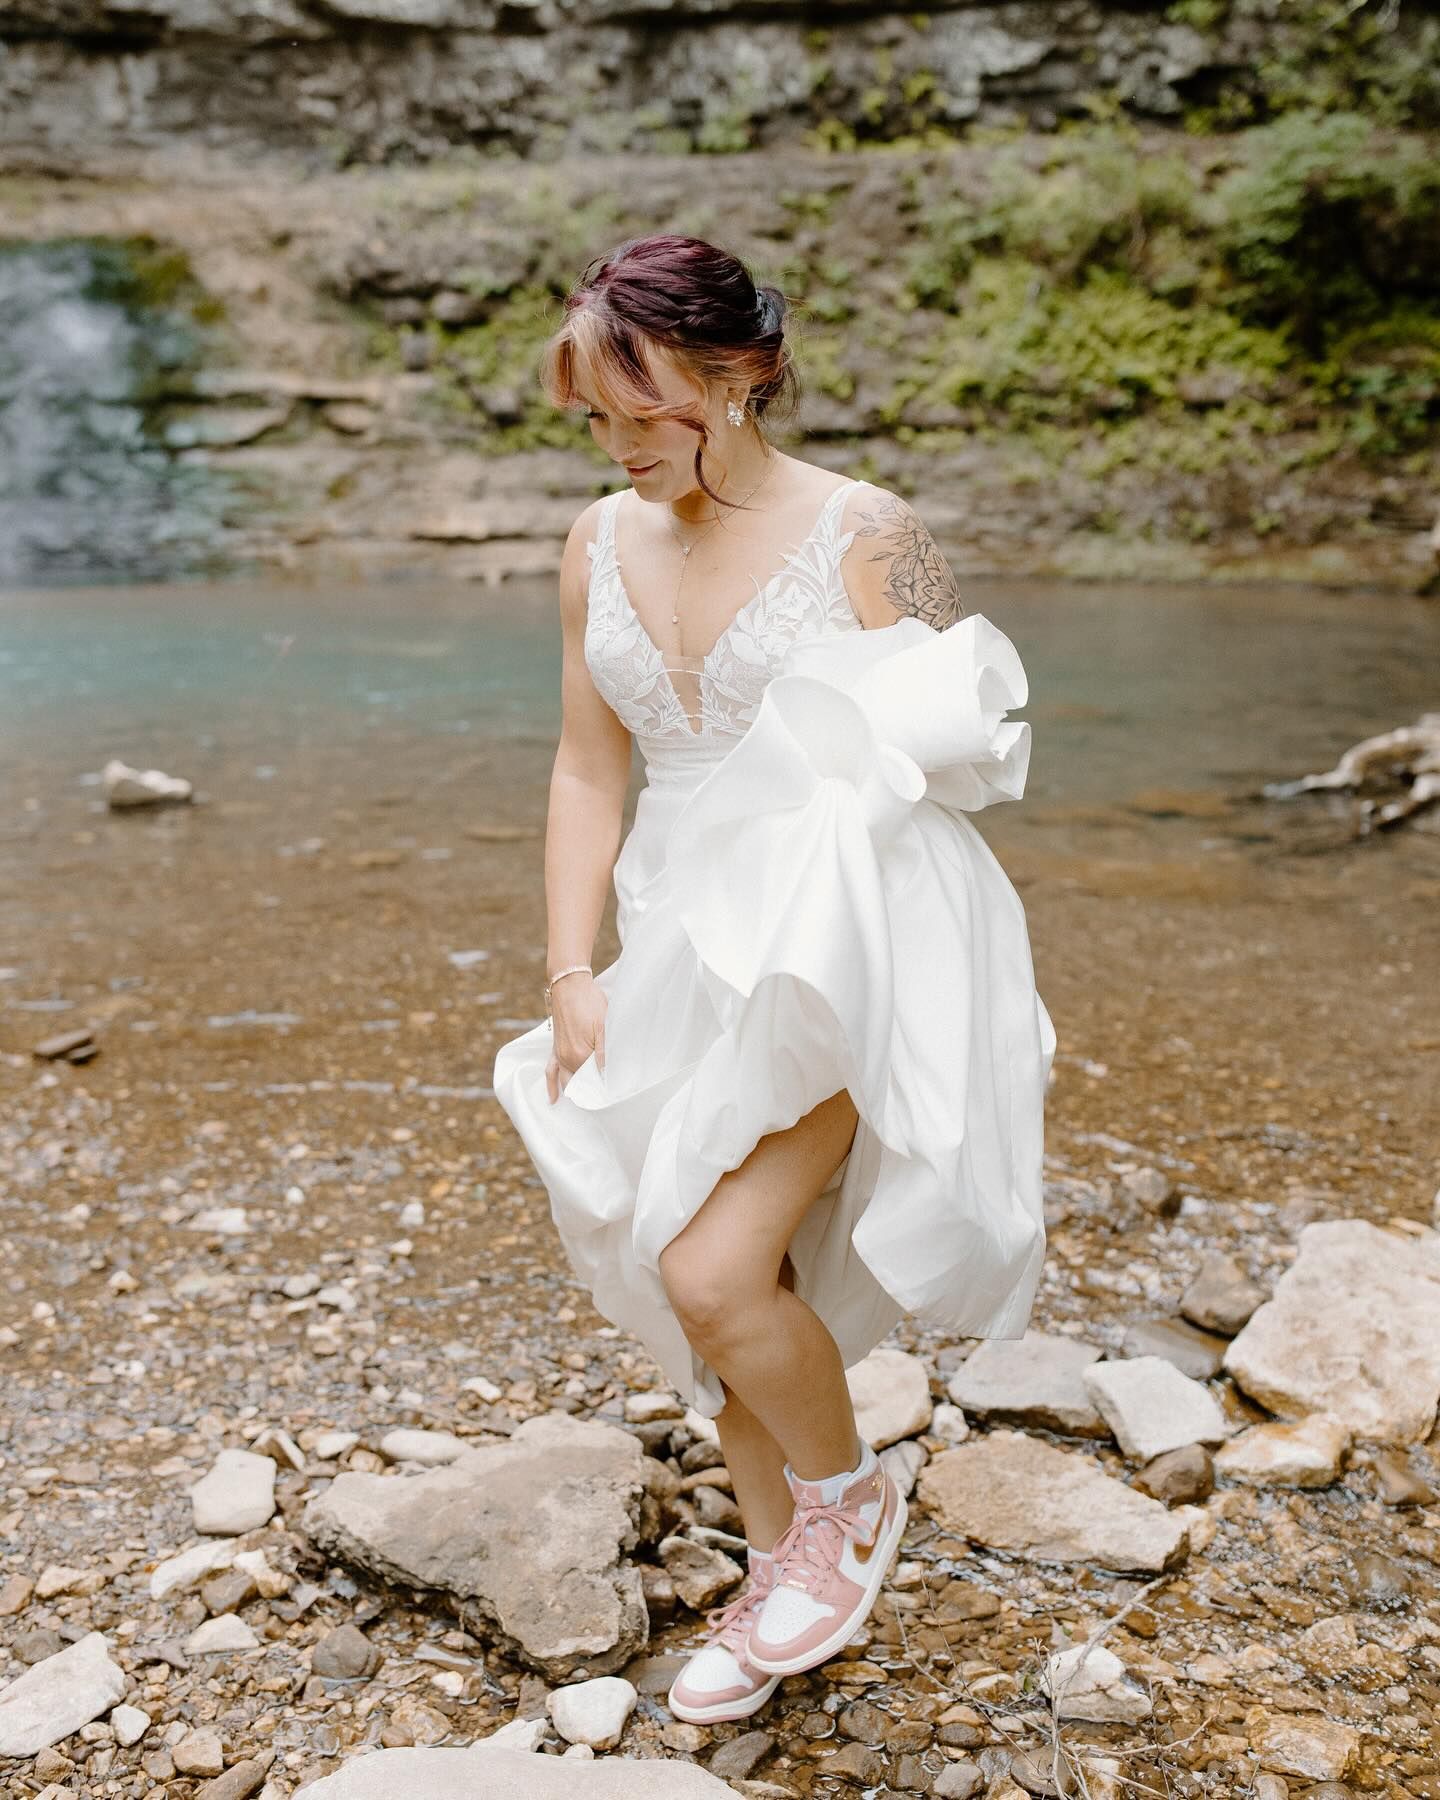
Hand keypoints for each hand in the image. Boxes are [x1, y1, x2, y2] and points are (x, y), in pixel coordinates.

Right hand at [545, 975, 605, 1103]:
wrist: (570, 984)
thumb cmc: (589, 1001)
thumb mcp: (604, 1025)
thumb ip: (605, 1051)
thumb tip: (607, 1073)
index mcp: (580, 1055)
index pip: (595, 1080)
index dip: (606, 1087)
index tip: (616, 1094)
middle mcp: (568, 1059)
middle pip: (581, 1084)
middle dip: (592, 1093)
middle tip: (605, 1101)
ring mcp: (560, 1054)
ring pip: (567, 1081)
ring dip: (576, 1092)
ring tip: (587, 1104)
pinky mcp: (555, 1048)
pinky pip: (550, 1071)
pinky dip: (551, 1085)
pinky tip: (554, 1099)